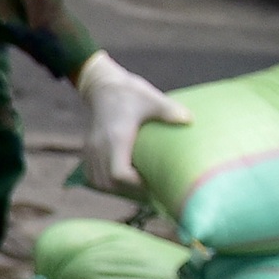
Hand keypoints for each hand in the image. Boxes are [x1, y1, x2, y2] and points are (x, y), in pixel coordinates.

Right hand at [76, 51, 193, 195]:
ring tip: (138, 190)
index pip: (119, 173)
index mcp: (115, 138)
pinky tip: (121, 183)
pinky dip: (105, 184)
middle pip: (107, 183)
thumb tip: (190, 120)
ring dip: (116, 190)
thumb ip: (169, 110)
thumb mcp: (151, 98)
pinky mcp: (88, 150)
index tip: (152, 184)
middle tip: (151, 192)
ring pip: (98, 182)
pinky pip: (92, 176)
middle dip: (128, 192)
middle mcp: (99, 147)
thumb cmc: (130, 93)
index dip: (135, 185)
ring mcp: (91, 150)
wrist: (103, 85)